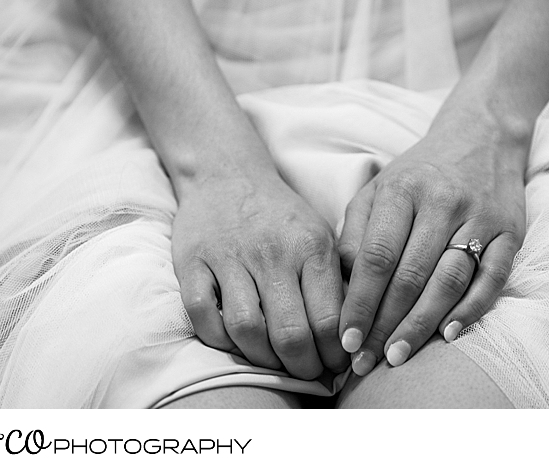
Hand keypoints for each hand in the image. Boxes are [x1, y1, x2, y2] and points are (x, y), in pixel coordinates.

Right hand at [171, 170, 349, 378]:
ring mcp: (228, 257)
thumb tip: (356, 333)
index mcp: (310, 246)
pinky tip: (236, 342)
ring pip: (246, 329)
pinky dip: (219, 339)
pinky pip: (202, 315)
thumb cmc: (281, 215)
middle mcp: (271, 252)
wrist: (227, 173)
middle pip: (290, 333)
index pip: (329, 320)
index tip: (337, 365)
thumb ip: (337, 279)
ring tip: (276, 364)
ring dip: (264, 360)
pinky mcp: (192, 262)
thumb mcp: (320, 234)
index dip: (335, 355)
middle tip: (309, 374)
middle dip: (303, 367)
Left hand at [337, 111, 527, 375]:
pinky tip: (449, 335)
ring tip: (399, 355)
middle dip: (385, 324)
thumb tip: (341, 286)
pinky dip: (471, 309)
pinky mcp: (509, 231)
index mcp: (401, 190)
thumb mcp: (379, 188)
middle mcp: (440, 202)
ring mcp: (478, 217)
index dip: (359, 302)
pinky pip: (491, 277)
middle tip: (367, 361)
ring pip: (448, 280)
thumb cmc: (420, 172)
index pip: (375, 256)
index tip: (346, 338)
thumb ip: (356, 232)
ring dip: (422, 324)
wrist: (482, 135)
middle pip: (409, 275)